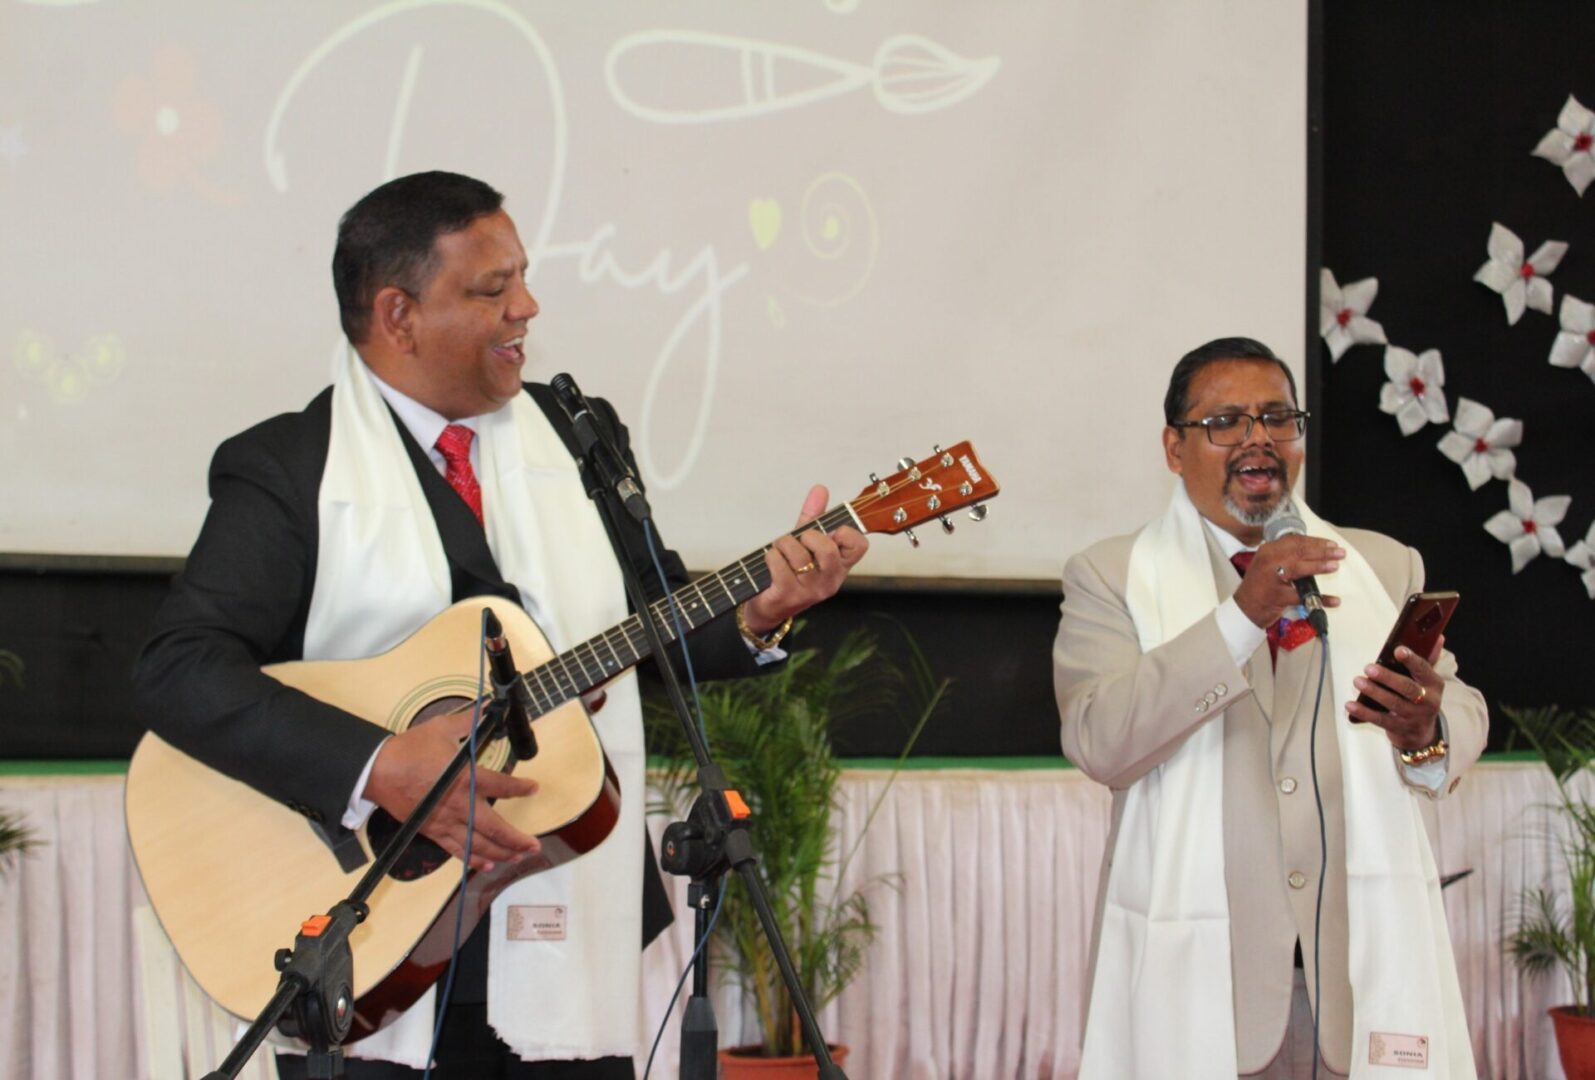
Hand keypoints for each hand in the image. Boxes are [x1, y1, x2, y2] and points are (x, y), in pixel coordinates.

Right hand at [364, 705, 540, 870]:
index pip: (502, 785)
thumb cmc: (409, 749)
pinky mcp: (432, 831)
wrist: (377, 770)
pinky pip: (456, 850)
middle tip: (534, 846)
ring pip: (478, 844)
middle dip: (517, 839)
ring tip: (518, 857)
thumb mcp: (441, 728)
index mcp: (465, 778)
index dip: (520, 788)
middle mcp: (459, 805)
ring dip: (501, 853)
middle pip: (495, 828)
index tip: (533, 788)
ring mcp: (445, 821)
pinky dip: (473, 859)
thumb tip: (485, 708)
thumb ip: (468, 721)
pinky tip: (488, 864)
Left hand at [740, 485, 868, 632]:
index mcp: (840, 566)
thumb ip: (814, 516)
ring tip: (780, 549)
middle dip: (808, 536)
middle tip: (800, 539)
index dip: (845, 532)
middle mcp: (829, 580)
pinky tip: (771, 562)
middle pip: (828, 549)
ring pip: (799, 555)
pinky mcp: (788, 595)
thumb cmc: (790, 571)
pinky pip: (778, 565)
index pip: (859, 545)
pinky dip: (771, 556)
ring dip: (783, 544)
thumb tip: (820, 489)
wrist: (769, 606)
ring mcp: (809, 591)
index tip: (831, 531)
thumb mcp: (805, 542)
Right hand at [1232, 533, 1344, 628]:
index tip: (1330, 544)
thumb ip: (1284, 556)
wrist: (1244, 609)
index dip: (1315, 541)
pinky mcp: (1278, 597)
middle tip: (1339, 552)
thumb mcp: (1267, 564)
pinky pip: (1303, 596)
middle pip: (1299, 552)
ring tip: (1335, 566)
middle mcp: (1269, 561)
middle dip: (1322, 551)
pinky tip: (1334, 600)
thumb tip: (1312, 550)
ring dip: (1320, 566)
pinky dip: (1320, 599)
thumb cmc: (1258, 586)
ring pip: (1300, 569)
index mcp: (1268, 551)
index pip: (1294, 541)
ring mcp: (1272, 578)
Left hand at [1346, 635, 1445, 750]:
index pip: (1424, 669)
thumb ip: (1427, 658)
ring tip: (1357, 681)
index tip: (1397, 650)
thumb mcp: (1427, 680)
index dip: (1411, 660)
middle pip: (1407, 688)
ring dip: (1374, 692)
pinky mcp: (1399, 728)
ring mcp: (1413, 716)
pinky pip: (1380, 720)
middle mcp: (1427, 701)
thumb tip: (1437, 636)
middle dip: (1387, 677)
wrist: (1422, 733)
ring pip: (1393, 703)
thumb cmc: (1421, 697)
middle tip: (1368, 667)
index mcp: (1434, 684)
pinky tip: (1350, 705)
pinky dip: (1364, 713)